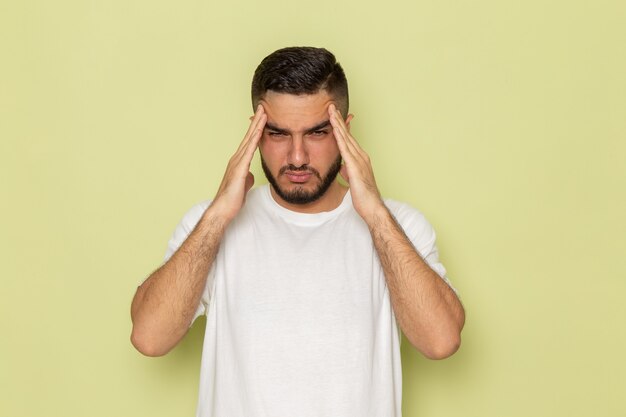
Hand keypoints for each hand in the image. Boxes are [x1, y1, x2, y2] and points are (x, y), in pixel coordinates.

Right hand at [210, 105, 266, 221]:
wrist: (223, 209)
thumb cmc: (232, 199)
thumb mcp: (243, 185)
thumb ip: (246, 177)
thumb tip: (250, 175)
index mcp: (239, 161)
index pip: (250, 141)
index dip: (256, 128)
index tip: (263, 117)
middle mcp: (237, 158)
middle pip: (249, 135)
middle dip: (257, 121)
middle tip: (263, 106)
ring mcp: (237, 162)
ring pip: (249, 139)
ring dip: (257, 125)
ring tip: (264, 112)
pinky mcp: (240, 168)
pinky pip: (249, 150)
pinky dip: (255, 139)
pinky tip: (260, 130)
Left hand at [329, 104, 384, 221]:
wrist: (372, 207)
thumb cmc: (364, 197)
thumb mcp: (353, 180)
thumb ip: (348, 171)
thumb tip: (342, 166)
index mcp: (359, 159)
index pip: (348, 139)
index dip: (341, 126)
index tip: (334, 116)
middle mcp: (361, 156)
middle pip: (347, 134)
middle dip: (339, 119)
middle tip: (331, 106)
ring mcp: (359, 160)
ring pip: (346, 138)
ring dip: (338, 124)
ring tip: (331, 111)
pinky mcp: (356, 167)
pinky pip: (346, 149)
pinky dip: (340, 138)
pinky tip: (335, 129)